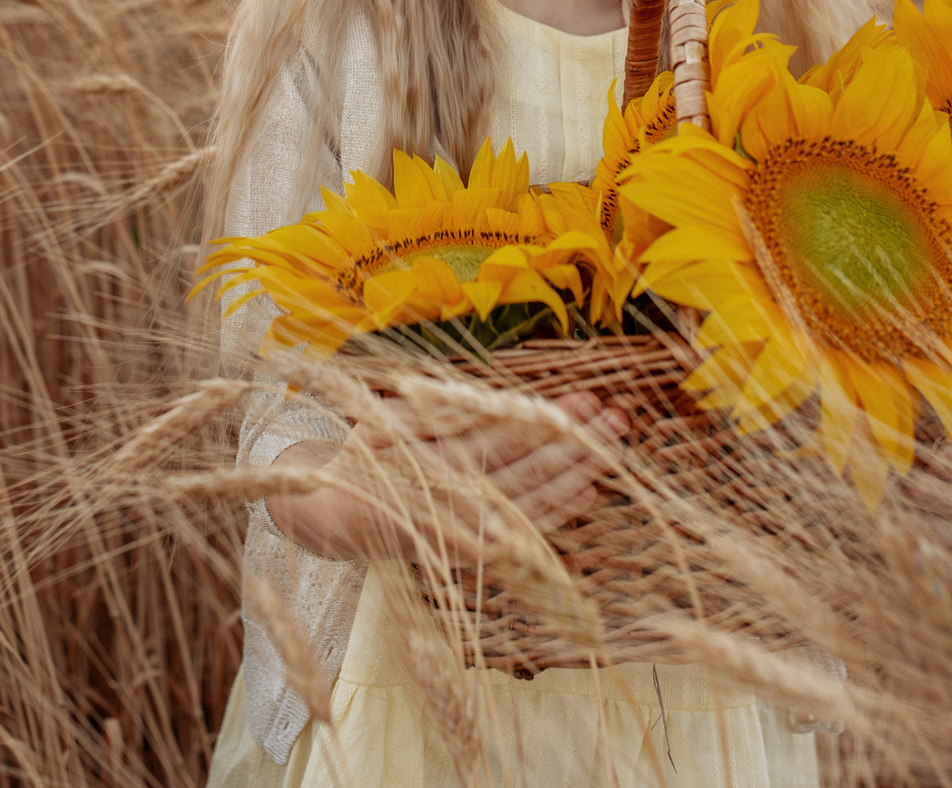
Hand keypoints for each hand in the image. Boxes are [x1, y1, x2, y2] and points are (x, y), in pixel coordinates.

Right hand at [263, 391, 628, 562]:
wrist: (333, 519)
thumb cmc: (364, 460)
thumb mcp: (382, 426)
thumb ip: (433, 415)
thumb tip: (486, 398)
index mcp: (430, 467)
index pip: (503, 441)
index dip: (547, 420)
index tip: (585, 398)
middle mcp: (454, 504)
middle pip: (529, 470)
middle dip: (577, 444)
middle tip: (618, 418)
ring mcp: (467, 533)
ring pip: (534, 502)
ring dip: (578, 474)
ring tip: (616, 448)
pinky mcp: (475, 553)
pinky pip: (524, 533)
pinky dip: (558, 513)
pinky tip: (589, 491)